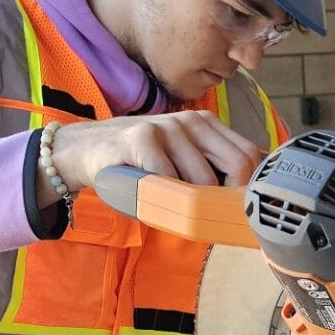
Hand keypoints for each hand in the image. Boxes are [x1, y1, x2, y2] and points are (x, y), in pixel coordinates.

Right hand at [42, 112, 263, 203]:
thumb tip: (244, 203)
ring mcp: (168, 127)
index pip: (249, 155)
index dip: (246, 186)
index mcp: (206, 124)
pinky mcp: (142, 138)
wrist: (84, 150)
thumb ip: (209, 170)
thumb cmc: (137, 162)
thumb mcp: (178, 159)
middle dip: (227, 197)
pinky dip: (162, 197)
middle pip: (237, 165)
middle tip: (204, 214)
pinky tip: (146, 193)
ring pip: (202, 179)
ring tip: (166, 199)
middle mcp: (192, 121)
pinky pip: (169, 180)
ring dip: (188, 201)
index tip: (231, 208)